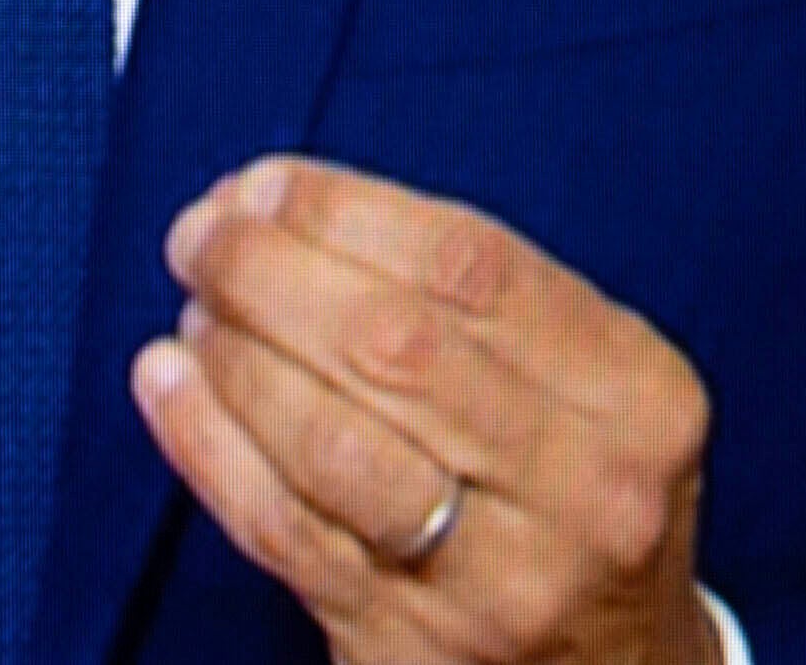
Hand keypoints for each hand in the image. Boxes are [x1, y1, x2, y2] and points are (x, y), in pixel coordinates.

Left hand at [131, 156, 712, 664]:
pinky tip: (167, 382)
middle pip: (392, 347)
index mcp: (637, 395)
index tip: (263, 186)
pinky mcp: (408, 645)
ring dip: (234, 355)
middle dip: (267, 271)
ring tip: (196, 309)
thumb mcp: (590, 382)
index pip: (468, 266)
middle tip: (202, 236)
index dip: (341, 212)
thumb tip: (279, 205)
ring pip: (328, 442)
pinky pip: (282, 529)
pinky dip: (206, 443)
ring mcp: (497, 583)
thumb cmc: (576, 486)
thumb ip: (468, 294)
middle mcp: (584, 491)